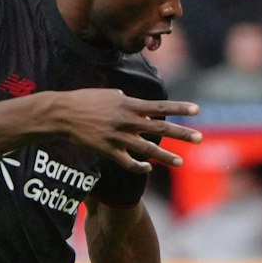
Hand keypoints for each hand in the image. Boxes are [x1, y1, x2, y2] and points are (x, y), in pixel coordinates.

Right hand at [51, 89, 202, 172]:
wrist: (61, 114)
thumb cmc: (85, 100)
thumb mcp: (110, 94)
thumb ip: (130, 102)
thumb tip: (147, 113)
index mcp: (128, 104)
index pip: (160, 106)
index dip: (179, 108)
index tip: (197, 109)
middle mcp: (126, 120)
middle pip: (160, 128)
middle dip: (181, 133)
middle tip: (199, 138)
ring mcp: (117, 137)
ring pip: (147, 149)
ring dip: (165, 156)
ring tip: (180, 161)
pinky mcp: (107, 150)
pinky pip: (128, 163)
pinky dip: (140, 166)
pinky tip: (149, 168)